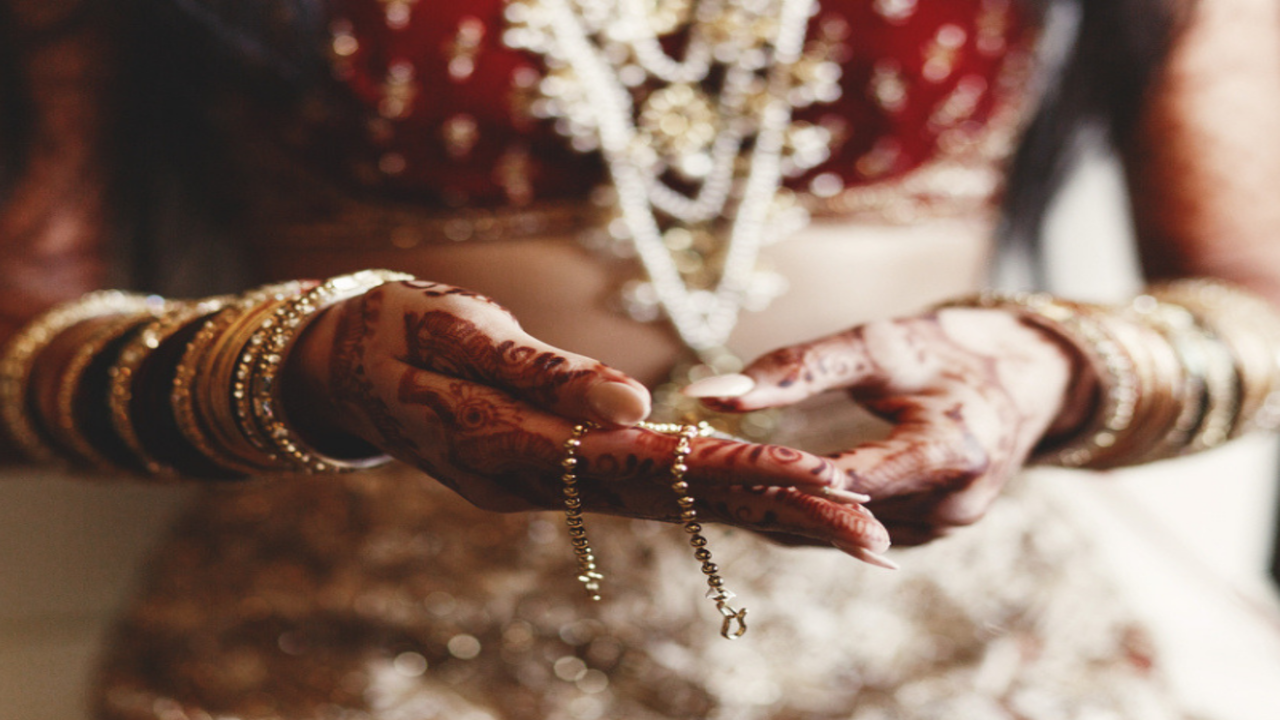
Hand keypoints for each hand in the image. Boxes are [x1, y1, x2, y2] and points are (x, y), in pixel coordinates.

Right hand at [286, 280, 889, 554]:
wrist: (340, 364)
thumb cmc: (392, 332)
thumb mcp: (453, 334)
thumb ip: (541, 375)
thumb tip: (639, 405)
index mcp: (520, 448)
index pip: (652, 466)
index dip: (740, 474)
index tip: (823, 480)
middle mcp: (544, 481)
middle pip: (675, 505)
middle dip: (775, 516)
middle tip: (872, 534)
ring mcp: (549, 484)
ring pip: (667, 506)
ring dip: (756, 517)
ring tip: (847, 527)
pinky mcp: (553, 470)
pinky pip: (641, 492)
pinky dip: (705, 498)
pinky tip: (762, 501)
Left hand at [688, 308, 1090, 545]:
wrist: (1023, 377)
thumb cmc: (943, 350)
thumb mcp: (874, 345)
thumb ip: (795, 368)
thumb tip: (708, 393)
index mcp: (949, 450)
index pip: (847, 479)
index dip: (779, 477)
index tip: (711, 466)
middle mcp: (953, 505)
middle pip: (839, 519)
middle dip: (767, 503)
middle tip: (691, 490)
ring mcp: (944, 529)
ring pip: (843, 537)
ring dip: (783, 519)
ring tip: (709, 498)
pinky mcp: (931, 535)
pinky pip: (858, 536)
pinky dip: (812, 520)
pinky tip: (759, 505)